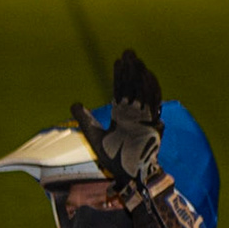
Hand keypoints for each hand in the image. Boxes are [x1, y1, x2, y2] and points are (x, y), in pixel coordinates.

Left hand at [71, 49, 163, 189]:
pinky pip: (154, 104)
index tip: (118, 60)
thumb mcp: (94, 136)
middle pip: (133, 86)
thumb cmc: (114, 158)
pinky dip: (152, 90)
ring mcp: (144, 118)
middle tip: (128, 52)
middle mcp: (134, 113)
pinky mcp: (153, 124)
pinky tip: (147, 77)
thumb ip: (85, 119)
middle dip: (131, 70)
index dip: (120, 75)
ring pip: (144, 92)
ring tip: (137, 61)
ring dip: (141, 76)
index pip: (121, 89)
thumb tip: (74, 103)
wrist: (128, 175)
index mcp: (121, 114)